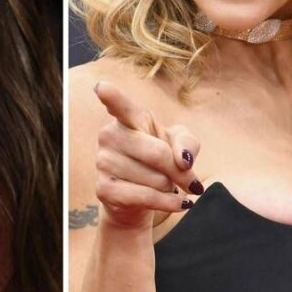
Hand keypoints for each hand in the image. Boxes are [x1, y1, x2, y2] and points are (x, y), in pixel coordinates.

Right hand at [92, 80, 203, 230]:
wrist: (140, 200)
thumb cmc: (159, 164)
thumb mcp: (180, 146)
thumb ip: (187, 143)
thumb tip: (183, 161)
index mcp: (127, 119)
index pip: (120, 106)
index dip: (111, 96)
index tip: (102, 88)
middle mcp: (109, 136)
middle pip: (158, 153)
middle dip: (181, 172)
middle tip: (190, 181)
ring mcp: (103, 162)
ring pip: (156, 179)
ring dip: (170, 188)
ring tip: (163, 186)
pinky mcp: (104, 189)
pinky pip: (147, 197)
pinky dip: (169, 203)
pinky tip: (176, 203)